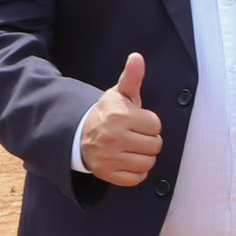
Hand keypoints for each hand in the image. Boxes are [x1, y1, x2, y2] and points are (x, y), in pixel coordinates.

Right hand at [80, 52, 163, 185]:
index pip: (156, 125)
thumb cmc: (108, 113)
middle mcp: (112, 137)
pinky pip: (137, 178)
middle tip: (134, 135)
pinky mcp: (107, 174)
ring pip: (148, 163)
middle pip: (155, 145)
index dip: (149, 123)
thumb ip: (132, 77)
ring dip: (144, 157)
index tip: (136, 121)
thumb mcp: (119, 94)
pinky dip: (136, 172)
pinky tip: (126, 160)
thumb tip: (137, 57)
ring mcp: (109, 157)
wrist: (80, 135)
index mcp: (118, 116)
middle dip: (148, 140)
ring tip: (131, 148)